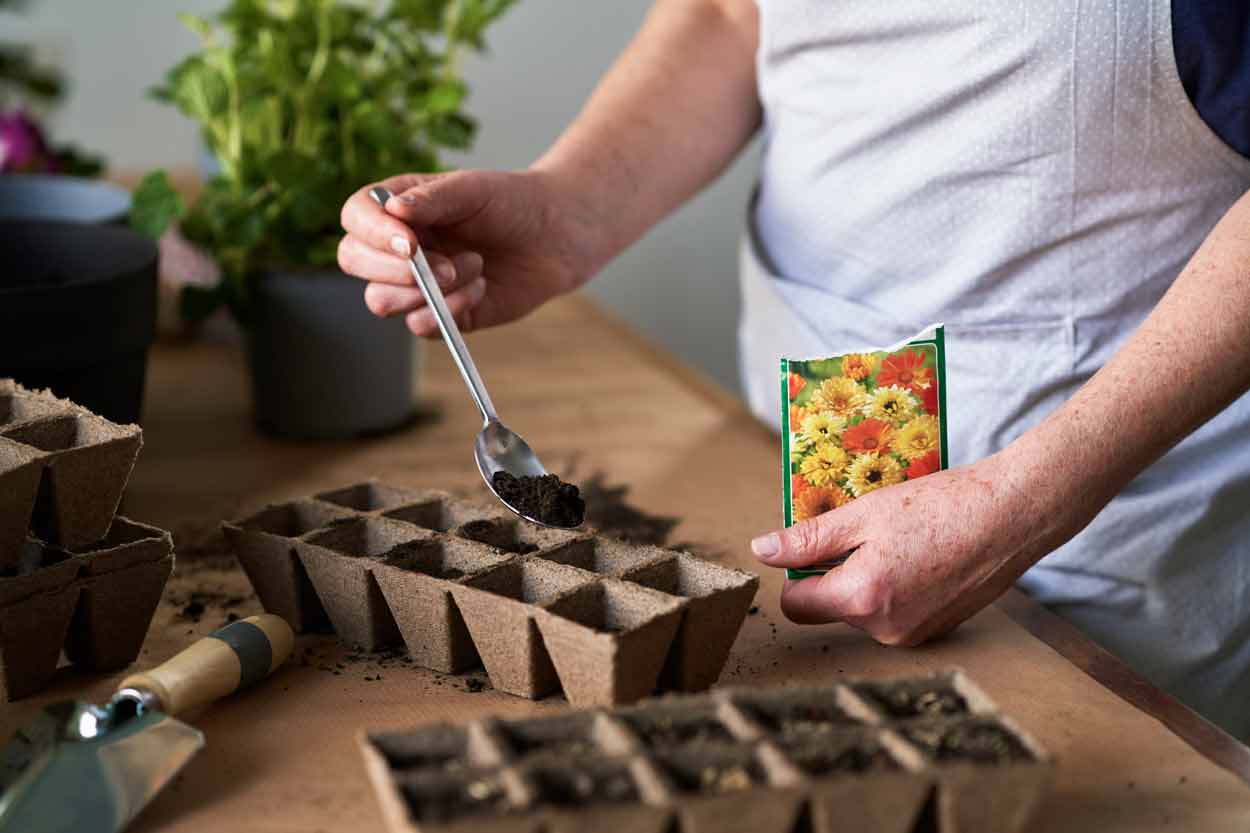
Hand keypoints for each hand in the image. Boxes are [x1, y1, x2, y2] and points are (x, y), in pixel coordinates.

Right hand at [338, 169, 601, 336]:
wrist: (556, 236)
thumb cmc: (512, 203)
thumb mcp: (473, 189)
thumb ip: (432, 199)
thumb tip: (391, 211)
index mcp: (398, 208)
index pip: (355, 218)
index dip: (373, 234)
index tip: (409, 243)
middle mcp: (397, 246)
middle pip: (355, 262)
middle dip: (395, 270)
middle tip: (444, 267)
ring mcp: (415, 283)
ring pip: (381, 301)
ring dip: (429, 291)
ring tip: (474, 265)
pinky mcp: (440, 314)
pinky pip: (420, 325)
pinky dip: (450, 311)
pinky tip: (481, 288)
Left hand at [750, 450, 1069, 645]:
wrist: (1010, 516)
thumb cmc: (939, 507)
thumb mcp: (863, 514)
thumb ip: (808, 538)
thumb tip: (761, 551)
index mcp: (860, 599)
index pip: (795, 606)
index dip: (796, 574)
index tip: (814, 546)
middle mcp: (883, 629)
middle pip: (830, 608)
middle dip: (835, 574)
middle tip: (865, 534)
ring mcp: (912, 636)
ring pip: (862, 611)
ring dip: (866, 580)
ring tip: (899, 542)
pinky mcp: (935, 631)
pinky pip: (893, 614)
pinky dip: (895, 588)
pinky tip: (921, 556)